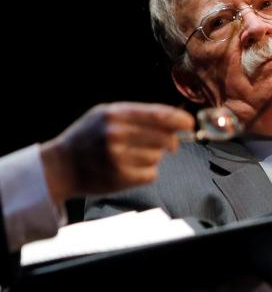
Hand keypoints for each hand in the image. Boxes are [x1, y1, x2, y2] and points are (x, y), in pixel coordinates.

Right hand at [38, 103, 195, 203]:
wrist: (60, 166)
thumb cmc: (87, 138)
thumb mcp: (104, 115)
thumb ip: (136, 115)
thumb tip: (175, 121)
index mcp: (114, 114)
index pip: (158, 115)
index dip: (180, 121)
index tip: (189, 124)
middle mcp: (116, 134)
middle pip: (166, 138)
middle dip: (169, 142)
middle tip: (165, 145)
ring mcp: (118, 157)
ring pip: (159, 157)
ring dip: (152, 158)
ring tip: (131, 156)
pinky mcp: (121, 177)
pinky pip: (152, 174)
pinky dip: (146, 172)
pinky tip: (129, 169)